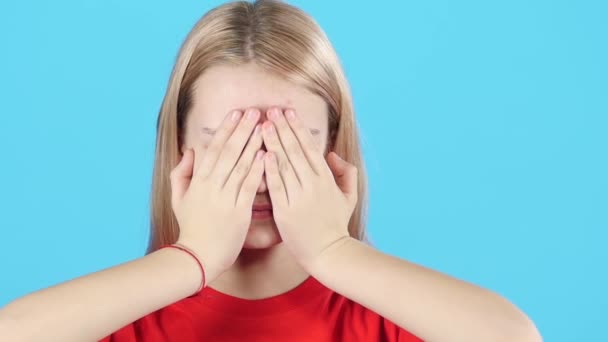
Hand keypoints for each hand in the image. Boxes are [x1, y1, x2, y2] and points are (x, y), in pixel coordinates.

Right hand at [170, 108, 264, 284]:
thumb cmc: (191, 227)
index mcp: (199, 181)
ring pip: (241, 165)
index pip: (214, 149)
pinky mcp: (239, 211)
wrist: (198, 256)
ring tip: (264, 127)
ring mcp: (226, 198)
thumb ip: (181, 173)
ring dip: (253, 144)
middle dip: (242, 129)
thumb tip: (190, 151)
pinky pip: (249, 186)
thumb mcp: (178, 198)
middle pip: (229, 152)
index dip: (226, 129)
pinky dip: (257, 170)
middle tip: (254, 112)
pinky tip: (266, 155)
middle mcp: (212, 186)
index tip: (236, 113)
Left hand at [261, 107, 358, 271]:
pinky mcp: (285, 211)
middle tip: (270, 110)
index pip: (310, 147)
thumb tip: (332, 154)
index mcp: (326, 179)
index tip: (288, 112)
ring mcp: (298, 197)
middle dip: (282, 128)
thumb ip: (346, 173)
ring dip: (273, 142)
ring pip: (284, 164)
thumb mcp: (348, 196)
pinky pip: (276, 186)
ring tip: (263, 124)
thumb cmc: (336, 224)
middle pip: (295, 150)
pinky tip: (262, 154)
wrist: (328, 253)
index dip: (298, 128)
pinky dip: (270, 169)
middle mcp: (312, 184)